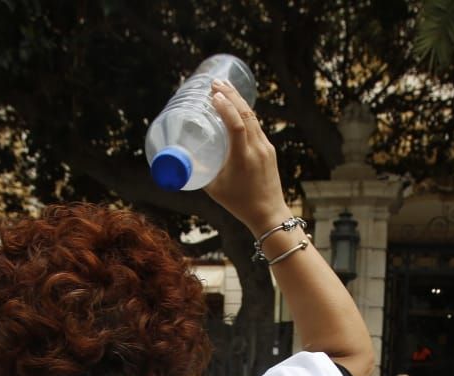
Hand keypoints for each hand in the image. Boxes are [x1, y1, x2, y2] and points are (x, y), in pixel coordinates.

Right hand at [203, 80, 290, 235]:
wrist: (269, 214)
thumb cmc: (239, 204)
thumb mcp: (214, 188)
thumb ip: (201, 170)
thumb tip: (184, 157)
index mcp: (243, 158)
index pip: (236, 124)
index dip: (225, 106)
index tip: (213, 94)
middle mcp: (257, 149)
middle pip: (246, 114)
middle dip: (231, 95)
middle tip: (215, 82)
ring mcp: (265, 148)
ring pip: (253, 117)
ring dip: (239, 100)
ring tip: (225, 87)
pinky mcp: (269, 150)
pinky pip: (257, 126)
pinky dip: (245, 113)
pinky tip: (237, 107)